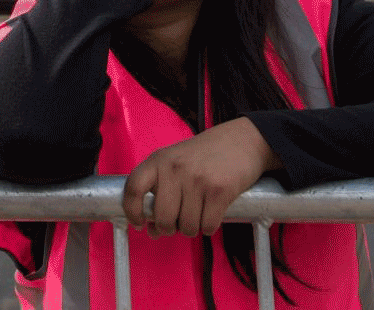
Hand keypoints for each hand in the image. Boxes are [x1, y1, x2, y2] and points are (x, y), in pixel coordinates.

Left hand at [121, 118, 281, 237]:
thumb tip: (151, 231)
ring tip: (198, 214)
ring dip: (192, 228)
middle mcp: (175, 169)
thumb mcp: (175, 163)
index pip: (133, 188)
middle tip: (177, 222)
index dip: (132, 211)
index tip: (140, 223)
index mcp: (158, 160)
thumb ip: (160, 191)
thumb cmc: (204, 156)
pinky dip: (209, 227)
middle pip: (163, 218)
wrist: (241, 141)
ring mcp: (197, 180)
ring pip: (187, 227)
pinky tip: (212, 214)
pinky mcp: (220, 191)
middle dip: (169, 228)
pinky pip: (208, 226)